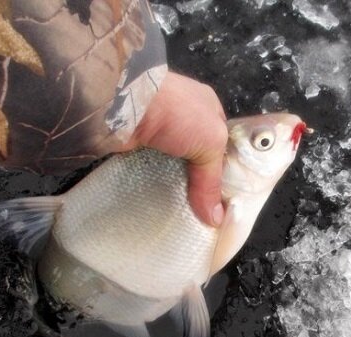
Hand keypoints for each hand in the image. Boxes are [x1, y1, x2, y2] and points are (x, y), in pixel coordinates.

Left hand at [124, 71, 227, 226]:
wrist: (127, 105)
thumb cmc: (177, 113)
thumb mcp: (210, 142)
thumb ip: (213, 180)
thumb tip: (215, 218)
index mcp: (208, 109)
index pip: (220, 144)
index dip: (224, 170)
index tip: (223, 199)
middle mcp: (184, 118)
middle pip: (196, 157)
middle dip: (198, 182)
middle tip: (202, 211)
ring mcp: (158, 131)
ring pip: (171, 166)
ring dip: (173, 185)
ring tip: (180, 213)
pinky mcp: (137, 144)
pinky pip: (149, 169)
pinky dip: (152, 184)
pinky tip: (157, 202)